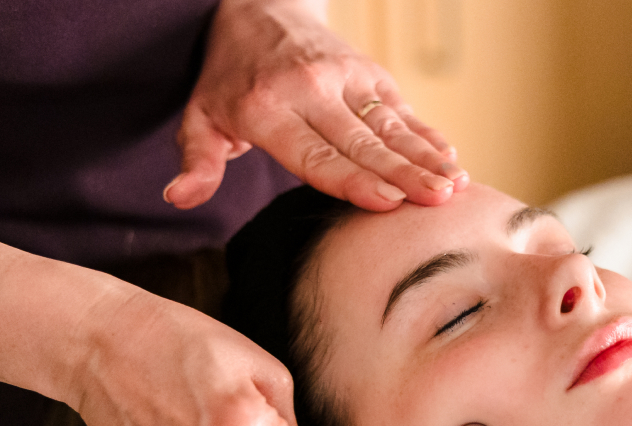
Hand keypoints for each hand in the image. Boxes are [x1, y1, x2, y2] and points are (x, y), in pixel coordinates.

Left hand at [165, 0, 468, 211]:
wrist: (258, 11)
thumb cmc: (228, 79)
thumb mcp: (200, 118)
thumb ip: (196, 162)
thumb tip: (178, 196)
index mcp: (267, 109)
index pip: (316, 154)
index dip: (353, 179)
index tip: (386, 201)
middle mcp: (310, 90)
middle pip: (361, 142)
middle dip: (402, 173)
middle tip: (435, 201)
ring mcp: (345, 77)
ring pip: (390, 125)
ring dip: (425, 157)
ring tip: (453, 186)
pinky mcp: (369, 72)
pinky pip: (402, 109)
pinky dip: (428, 135)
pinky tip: (452, 159)